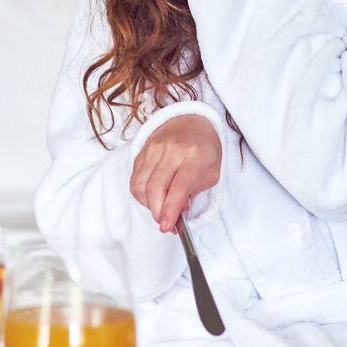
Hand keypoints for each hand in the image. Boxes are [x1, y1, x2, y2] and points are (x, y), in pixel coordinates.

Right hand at [130, 115, 221, 233]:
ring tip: (161, 208)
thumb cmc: (205, 150)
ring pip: (141, 186)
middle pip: (155, 188)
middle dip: (158, 212)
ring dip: (149, 205)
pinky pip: (135, 180)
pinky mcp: (141, 152)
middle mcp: (172, 151)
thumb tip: (176, 211)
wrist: (190, 120)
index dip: (171, 209)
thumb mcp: (212, 172)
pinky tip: (154, 197)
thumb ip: (195, 192)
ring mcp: (154, 149)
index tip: (167, 227)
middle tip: (166, 223)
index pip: (180, 186)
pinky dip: (142, 196)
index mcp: (196, 155)